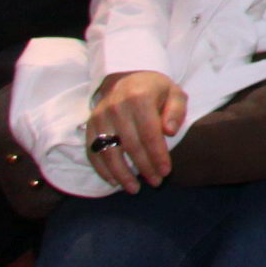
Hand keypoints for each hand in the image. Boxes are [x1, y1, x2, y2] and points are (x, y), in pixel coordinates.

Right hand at [85, 71, 187, 191]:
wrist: (125, 77)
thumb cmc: (154, 89)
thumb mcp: (173, 92)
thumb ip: (176, 110)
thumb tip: (170, 132)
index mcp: (140, 99)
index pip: (150, 134)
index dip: (158, 156)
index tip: (166, 172)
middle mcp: (117, 108)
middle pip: (131, 146)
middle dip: (144, 168)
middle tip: (155, 183)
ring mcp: (100, 117)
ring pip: (109, 152)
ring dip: (121, 174)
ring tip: (134, 188)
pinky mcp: (89, 125)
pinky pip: (93, 151)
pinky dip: (102, 169)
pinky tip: (114, 180)